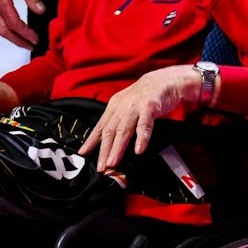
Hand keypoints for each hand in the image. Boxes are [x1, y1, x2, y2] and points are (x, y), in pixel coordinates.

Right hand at [0, 0, 43, 48]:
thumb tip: (41, 11)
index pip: (13, 22)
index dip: (25, 33)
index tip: (36, 38)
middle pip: (4, 30)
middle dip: (18, 41)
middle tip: (32, 46)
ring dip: (12, 38)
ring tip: (26, 42)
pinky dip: (7, 30)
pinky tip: (16, 32)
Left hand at [81, 66, 198, 172]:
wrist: (165, 80)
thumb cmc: (145, 96)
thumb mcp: (127, 105)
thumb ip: (118, 119)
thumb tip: (108, 140)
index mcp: (114, 106)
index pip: (100, 126)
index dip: (91, 140)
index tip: (83, 153)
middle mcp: (122, 106)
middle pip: (110, 131)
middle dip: (104, 150)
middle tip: (100, 167)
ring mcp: (136, 106)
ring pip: (124, 130)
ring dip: (117, 148)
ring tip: (112, 162)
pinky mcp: (150, 107)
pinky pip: (145, 125)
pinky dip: (141, 138)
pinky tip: (138, 150)